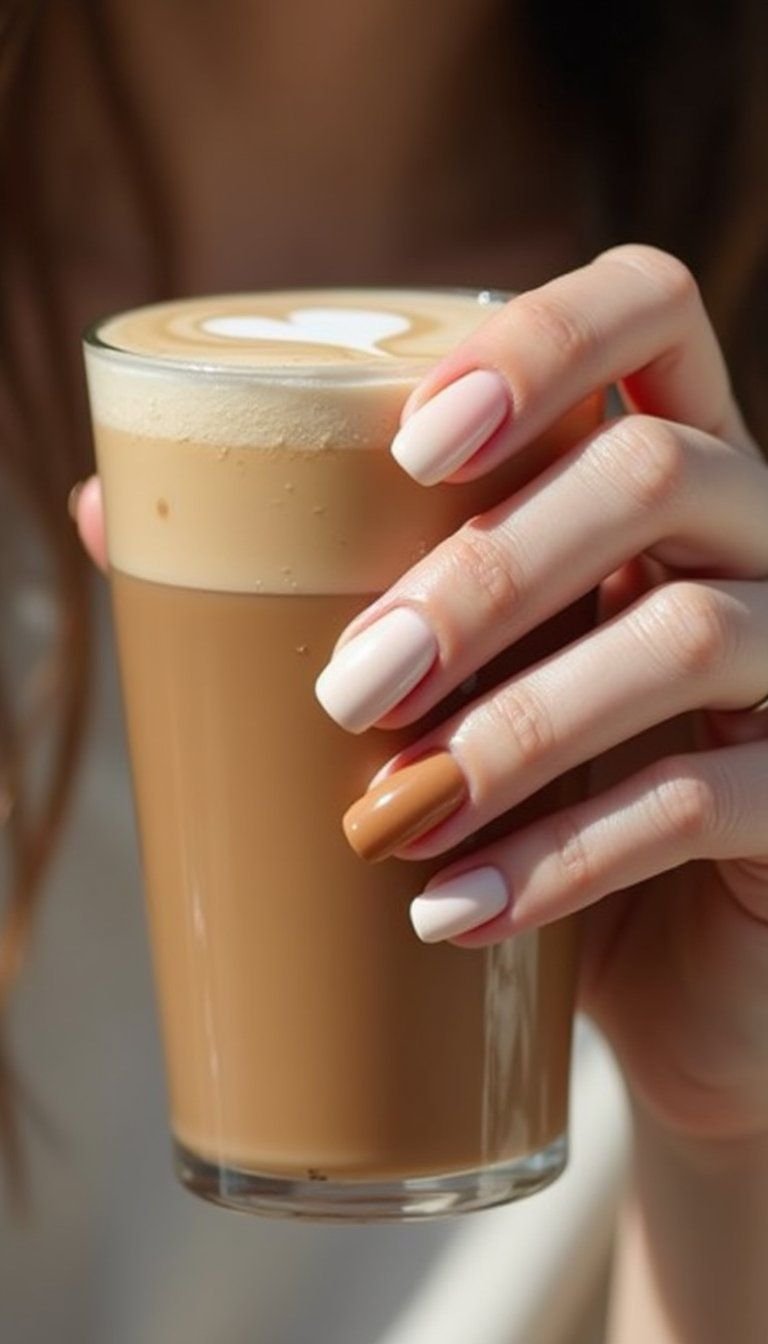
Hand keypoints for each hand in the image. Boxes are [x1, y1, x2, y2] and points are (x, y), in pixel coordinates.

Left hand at [312, 246, 767, 1144]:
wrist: (654, 962)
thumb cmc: (526, 782)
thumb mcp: (441, 666)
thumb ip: (314, 577)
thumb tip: (111, 511)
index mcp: (663, 458)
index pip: (647, 308)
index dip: (541, 341)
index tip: (410, 447)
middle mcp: (751, 534)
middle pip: (652, 475)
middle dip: (483, 575)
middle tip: (348, 689)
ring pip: (686, 637)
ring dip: (516, 727)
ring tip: (389, 814)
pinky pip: (705, 801)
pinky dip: (564, 860)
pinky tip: (451, 914)